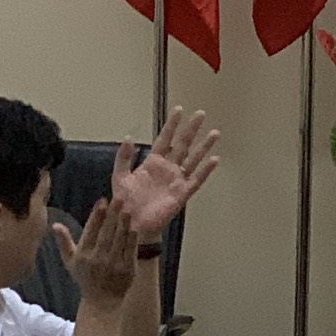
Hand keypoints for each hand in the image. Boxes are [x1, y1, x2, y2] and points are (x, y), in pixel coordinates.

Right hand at [62, 197, 140, 311]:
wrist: (101, 300)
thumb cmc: (85, 277)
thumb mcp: (70, 262)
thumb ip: (64, 242)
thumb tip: (55, 224)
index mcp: (82, 255)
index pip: (90, 231)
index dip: (97, 215)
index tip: (102, 201)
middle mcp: (97, 259)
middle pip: (106, 232)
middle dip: (112, 214)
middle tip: (119, 198)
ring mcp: (113, 264)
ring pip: (119, 239)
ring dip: (123, 223)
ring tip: (127, 209)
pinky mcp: (127, 269)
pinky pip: (130, 250)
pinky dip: (132, 238)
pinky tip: (133, 227)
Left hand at [109, 107, 219, 237]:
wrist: (131, 224)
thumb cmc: (125, 203)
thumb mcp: (120, 177)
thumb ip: (123, 158)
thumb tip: (127, 138)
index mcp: (152, 163)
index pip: (164, 139)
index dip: (171, 125)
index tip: (179, 110)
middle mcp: (168, 168)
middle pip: (183, 144)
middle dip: (191, 129)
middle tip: (200, 114)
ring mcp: (176, 180)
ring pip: (193, 159)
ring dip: (204, 146)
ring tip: (215, 133)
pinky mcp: (182, 193)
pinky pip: (197, 179)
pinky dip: (206, 170)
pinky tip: (214, 160)